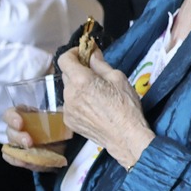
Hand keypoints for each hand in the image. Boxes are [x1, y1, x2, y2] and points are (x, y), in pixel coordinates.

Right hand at [1, 106, 67, 170]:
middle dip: (18, 136)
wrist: (63, 151)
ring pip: (10, 144)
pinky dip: (15, 159)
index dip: (12, 117)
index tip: (20, 123)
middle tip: (29, 141)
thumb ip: (60, 115)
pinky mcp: (20, 157)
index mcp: (26, 116)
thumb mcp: (61, 121)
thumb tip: (65, 110)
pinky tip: (23, 161)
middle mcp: (19, 129)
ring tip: (29, 151)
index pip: (12, 112)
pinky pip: (11, 157)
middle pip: (10, 130)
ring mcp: (18, 144)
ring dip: (18, 148)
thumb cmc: (58, 132)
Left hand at [60, 49, 152, 167]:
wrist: (125, 137)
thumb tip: (92, 54)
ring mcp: (67, 109)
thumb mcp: (118, 79)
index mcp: (81, 81)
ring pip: (68, 91)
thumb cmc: (126, 106)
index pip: (64, 59)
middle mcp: (69, 94)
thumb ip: (100, 65)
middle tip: (94, 73)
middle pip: (67, 75)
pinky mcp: (69, 121)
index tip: (82, 54)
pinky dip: (78, 102)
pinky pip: (70, 105)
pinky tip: (93, 108)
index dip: (72, 53)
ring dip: (78, 87)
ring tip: (96, 94)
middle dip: (78, 70)